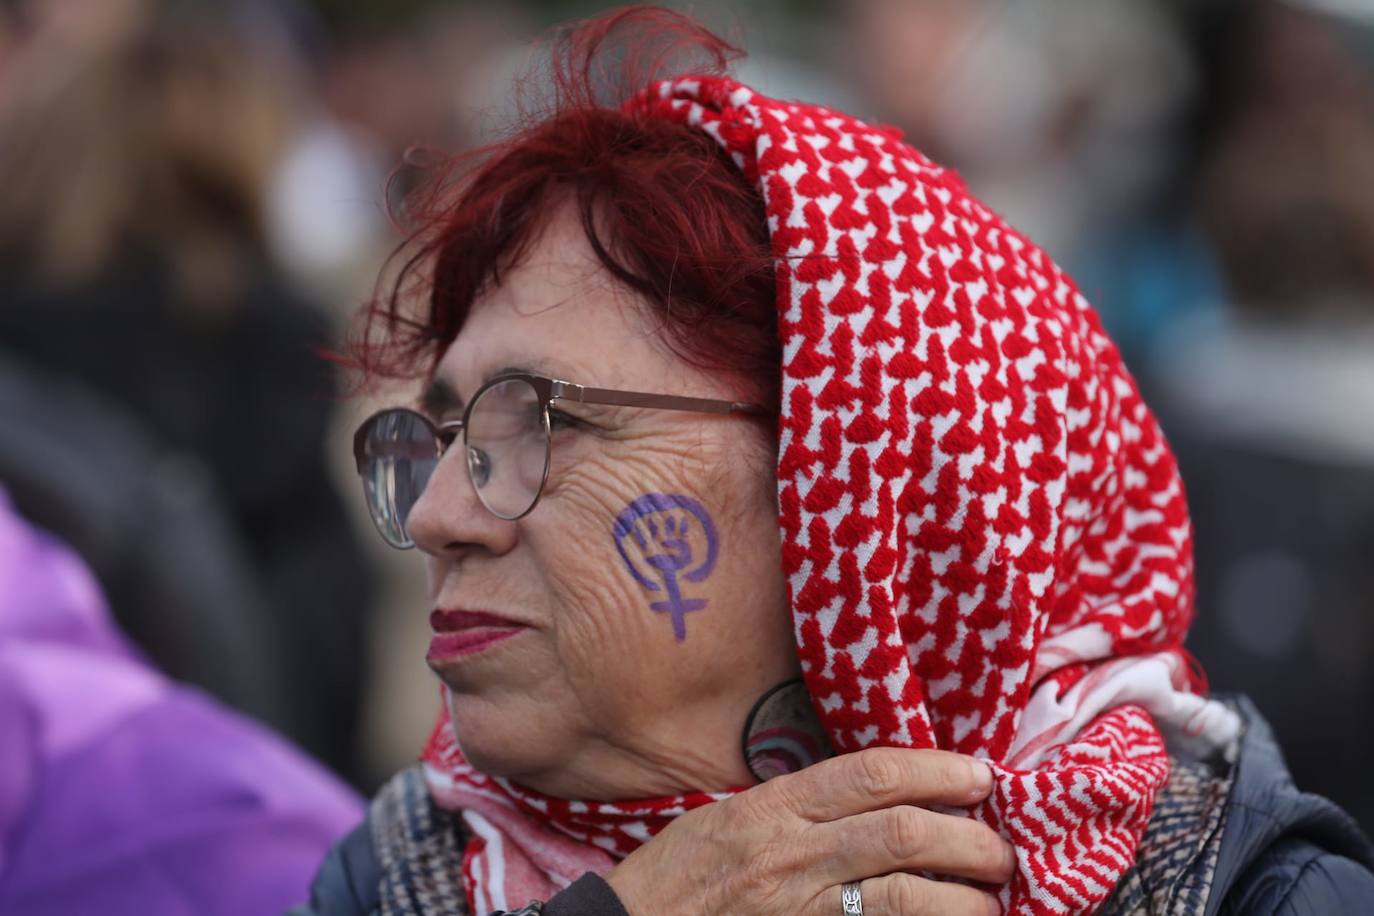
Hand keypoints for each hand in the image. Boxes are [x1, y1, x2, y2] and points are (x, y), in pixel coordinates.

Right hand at [605, 747, 1010, 914]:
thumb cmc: (674, 877)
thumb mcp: (728, 819)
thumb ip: (796, 807)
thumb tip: (871, 798)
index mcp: (773, 807)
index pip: (871, 774)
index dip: (936, 771)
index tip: (978, 777)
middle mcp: (790, 854)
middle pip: (903, 833)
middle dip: (969, 839)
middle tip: (1001, 849)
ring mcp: (798, 909)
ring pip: (904, 896)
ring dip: (962, 899)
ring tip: (989, 900)